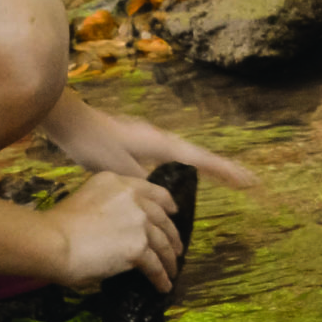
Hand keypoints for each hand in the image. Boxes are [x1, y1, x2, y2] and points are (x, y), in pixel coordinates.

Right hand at [47, 171, 180, 291]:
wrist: (52, 240)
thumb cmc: (57, 224)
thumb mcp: (85, 200)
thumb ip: (107, 207)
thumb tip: (117, 227)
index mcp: (116, 182)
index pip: (152, 190)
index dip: (167, 203)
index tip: (173, 211)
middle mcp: (132, 197)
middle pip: (162, 217)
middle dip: (172, 234)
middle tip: (176, 247)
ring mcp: (138, 221)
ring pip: (162, 242)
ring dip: (170, 258)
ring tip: (172, 270)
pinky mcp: (138, 247)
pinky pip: (155, 264)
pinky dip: (161, 277)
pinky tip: (163, 286)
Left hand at [49, 104, 256, 188]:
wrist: (73, 123)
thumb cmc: (95, 143)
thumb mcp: (121, 170)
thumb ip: (144, 184)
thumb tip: (162, 199)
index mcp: (162, 145)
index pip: (202, 161)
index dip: (225, 172)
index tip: (248, 180)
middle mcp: (162, 139)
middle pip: (201, 155)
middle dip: (223, 168)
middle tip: (246, 181)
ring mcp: (151, 138)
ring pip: (187, 155)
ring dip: (206, 166)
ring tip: (225, 178)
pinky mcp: (140, 142)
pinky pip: (173, 156)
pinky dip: (187, 165)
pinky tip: (181, 175)